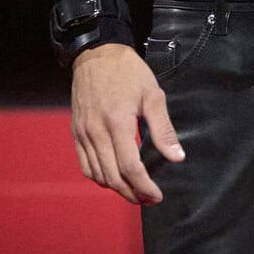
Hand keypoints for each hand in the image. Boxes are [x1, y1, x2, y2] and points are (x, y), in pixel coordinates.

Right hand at [69, 43, 184, 204]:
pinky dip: (99, 177)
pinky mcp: (76, 132)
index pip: (129, 168)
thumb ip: (163, 129)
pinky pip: (85, 165)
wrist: (96, 54)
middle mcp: (96, 132)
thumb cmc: (128, 72)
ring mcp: (83, 133)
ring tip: (134, 192)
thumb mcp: (153, 96)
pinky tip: (114, 178)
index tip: (157, 195)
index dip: (144, 187)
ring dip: (116, 189)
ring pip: (97, 175)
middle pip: (112, 177)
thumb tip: (177, 157)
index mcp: (117, 123)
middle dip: (132, 194)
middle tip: (148, 199)